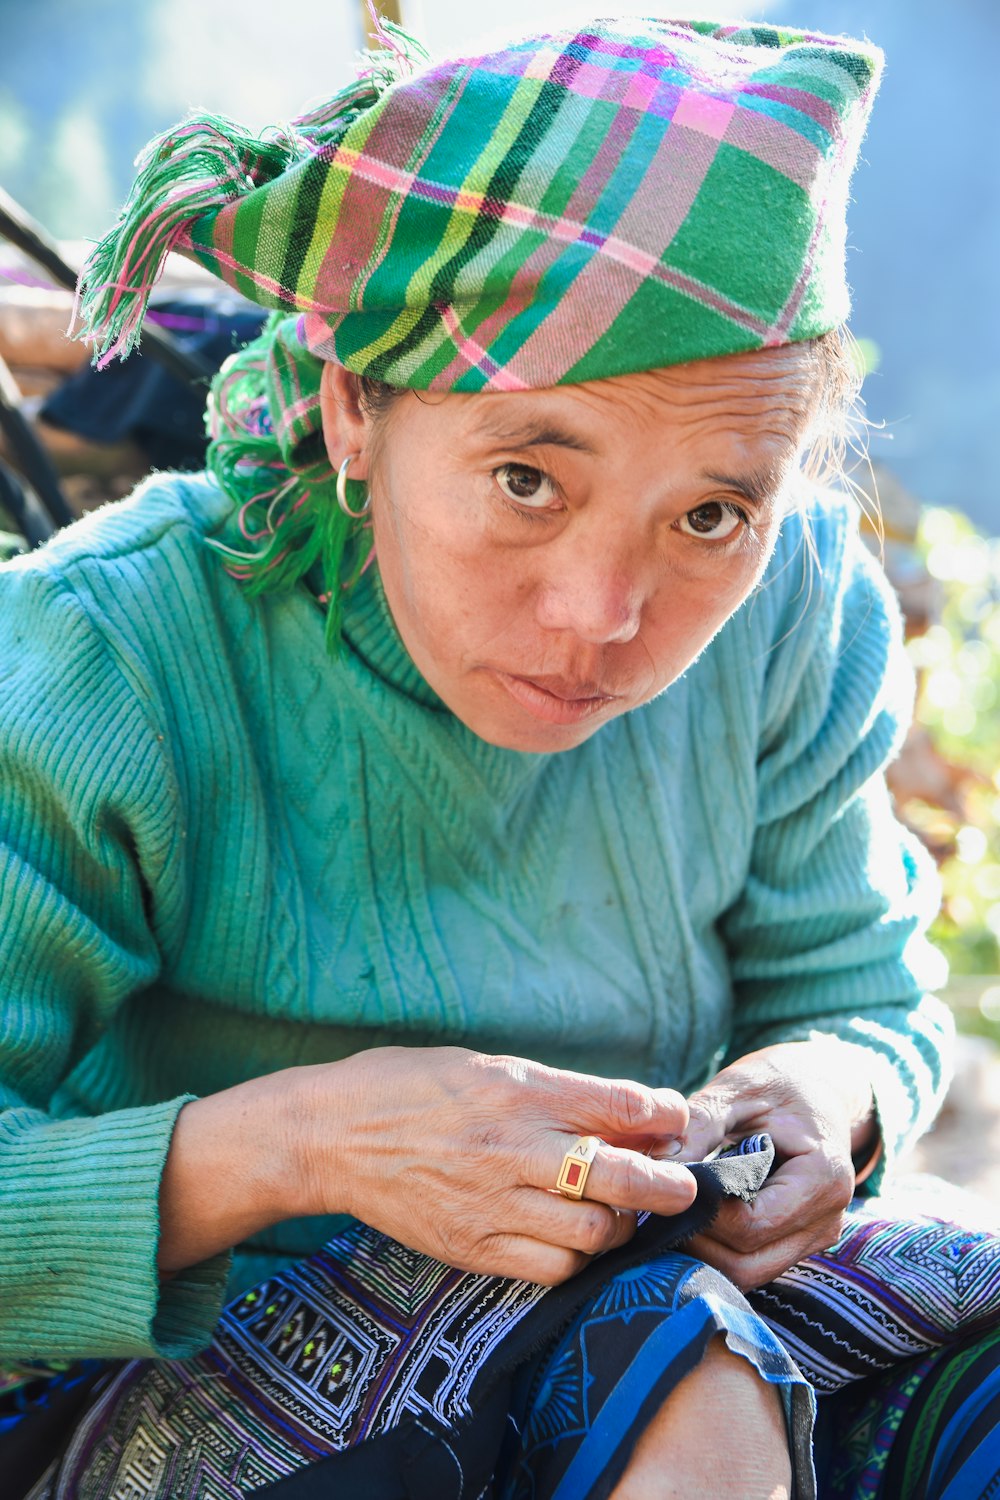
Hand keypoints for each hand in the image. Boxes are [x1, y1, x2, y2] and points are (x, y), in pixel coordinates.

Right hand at [295, 1046, 695, 1284]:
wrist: (331, 1135)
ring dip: (619, 1227)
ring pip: (593, 1233)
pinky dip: (577, 1259)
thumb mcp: (488, 1066)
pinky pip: (550, 1269)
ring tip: (617, 1214)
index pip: (618, 1103)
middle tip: (682, 1187)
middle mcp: (509, 1146)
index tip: (679, 1122)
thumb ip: (558, 1092)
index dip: (665, 1115)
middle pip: (619, 1176)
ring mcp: (489, 1201)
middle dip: (667, 1185)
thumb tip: (634, 1112)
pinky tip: (573, 1241)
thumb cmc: (412, 1087)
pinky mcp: (471, 1246)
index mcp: (515, 1089)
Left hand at [665, 1040, 876, 1288]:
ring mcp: (815, 1237)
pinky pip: (751, 1264)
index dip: (702, 1212)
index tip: (662, 1186)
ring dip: (702, 1253)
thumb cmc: (777, 1082)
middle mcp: (827, 1218)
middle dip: (696, 1240)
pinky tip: (689, 1219)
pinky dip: (716, 1251)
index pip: (752, 1223)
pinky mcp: (798, 1243)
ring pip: (748, 1273)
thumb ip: (700, 1124)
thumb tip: (657, 1164)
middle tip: (654, 1208)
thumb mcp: (737, 1089)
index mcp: (824, 1177)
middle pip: (749, 1261)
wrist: (817, 1088)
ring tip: (667, 1214)